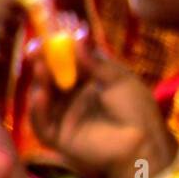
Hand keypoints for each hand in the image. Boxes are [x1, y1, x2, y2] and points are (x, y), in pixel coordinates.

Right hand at [28, 44, 174, 177]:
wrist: (143, 142)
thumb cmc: (136, 109)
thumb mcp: (119, 79)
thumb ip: (95, 61)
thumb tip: (78, 35)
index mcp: (88, 83)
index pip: (66, 63)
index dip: (55, 50)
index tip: (47, 37)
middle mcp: (72, 99)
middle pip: (50, 79)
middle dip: (41, 63)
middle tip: (35, 49)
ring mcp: (64, 118)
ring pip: (43, 98)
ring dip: (40, 82)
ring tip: (41, 68)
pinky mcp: (59, 138)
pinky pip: (42, 124)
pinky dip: (38, 109)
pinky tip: (40, 95)